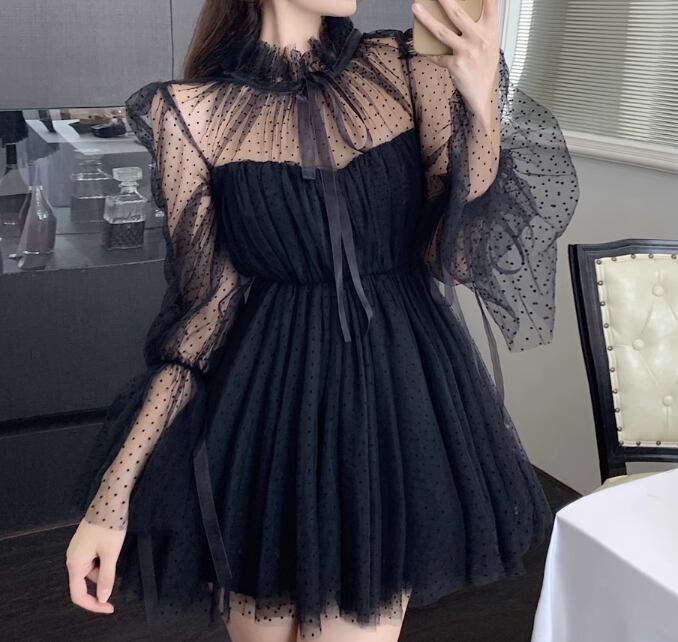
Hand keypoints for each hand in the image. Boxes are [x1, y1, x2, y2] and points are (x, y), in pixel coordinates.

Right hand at [66, 519, 125, 613]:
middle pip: (84, 582)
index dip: (93, 605)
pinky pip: (92, 559)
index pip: (78, 595)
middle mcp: (72, 558)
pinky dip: (102, 559)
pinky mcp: (84, 542)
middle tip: (117, 571)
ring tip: (115, 551)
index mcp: (75, 563)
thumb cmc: (109, 525)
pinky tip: (112, 547)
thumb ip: (106, 577)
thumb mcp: (110, 554)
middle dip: (101, 581)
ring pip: (90, 570)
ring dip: (103, 568)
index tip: (110, 607)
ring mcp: (77, 549)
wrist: (109, 500)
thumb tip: (102, 598)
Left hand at [411, 0, 500, 119]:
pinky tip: (422, 49)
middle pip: (458, 14)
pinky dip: (429, 53)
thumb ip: (480, 26)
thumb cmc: (485, 66)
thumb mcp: (490, 43)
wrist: (483, 93)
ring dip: (426, 19)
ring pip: (441, 31)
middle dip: (444, 0)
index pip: (491, 4)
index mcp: (490, 31)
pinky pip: (437, 56)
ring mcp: (466, 52)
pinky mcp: (455, 65)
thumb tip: (458, 12)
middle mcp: (479, 39)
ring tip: (416, 8)